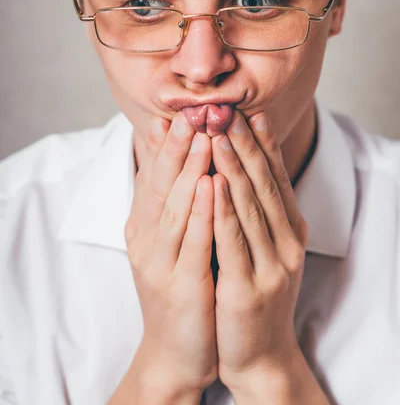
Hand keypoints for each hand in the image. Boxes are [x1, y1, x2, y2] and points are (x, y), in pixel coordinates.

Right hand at [124, 112, 217, 392]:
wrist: (177, 350)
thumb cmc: (180, 286)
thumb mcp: (171, 242)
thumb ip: (175, 203)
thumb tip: (182, 162)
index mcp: (144, 227)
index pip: (152, 177)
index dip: (163, 144)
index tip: (175, 111)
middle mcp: (146, 241)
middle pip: (159, 185)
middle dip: (174, 146)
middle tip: (187, 112)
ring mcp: (160, 264)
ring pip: (173, 209)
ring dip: (188, 170)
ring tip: (202, 137)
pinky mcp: (179, 287)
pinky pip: (191, 244)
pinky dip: (199, 213)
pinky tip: (209, 187)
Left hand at [210, 110, 308, 390]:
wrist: (261, 354)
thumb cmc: (254, 293)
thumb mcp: (262, 247)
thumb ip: (255, 211)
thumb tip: (239, 170)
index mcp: (290, 230)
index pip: (275, 178)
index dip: (263, 145)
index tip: (249, 113)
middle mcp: (286, 243)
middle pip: (264, 185)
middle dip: (245, 146)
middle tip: (230, 112)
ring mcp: (271, 266)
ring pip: (250, 207)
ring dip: (233, 168)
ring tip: (218, 135)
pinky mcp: (249, 288)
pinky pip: (234, 242)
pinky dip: (224, 210)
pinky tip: (213, 184)